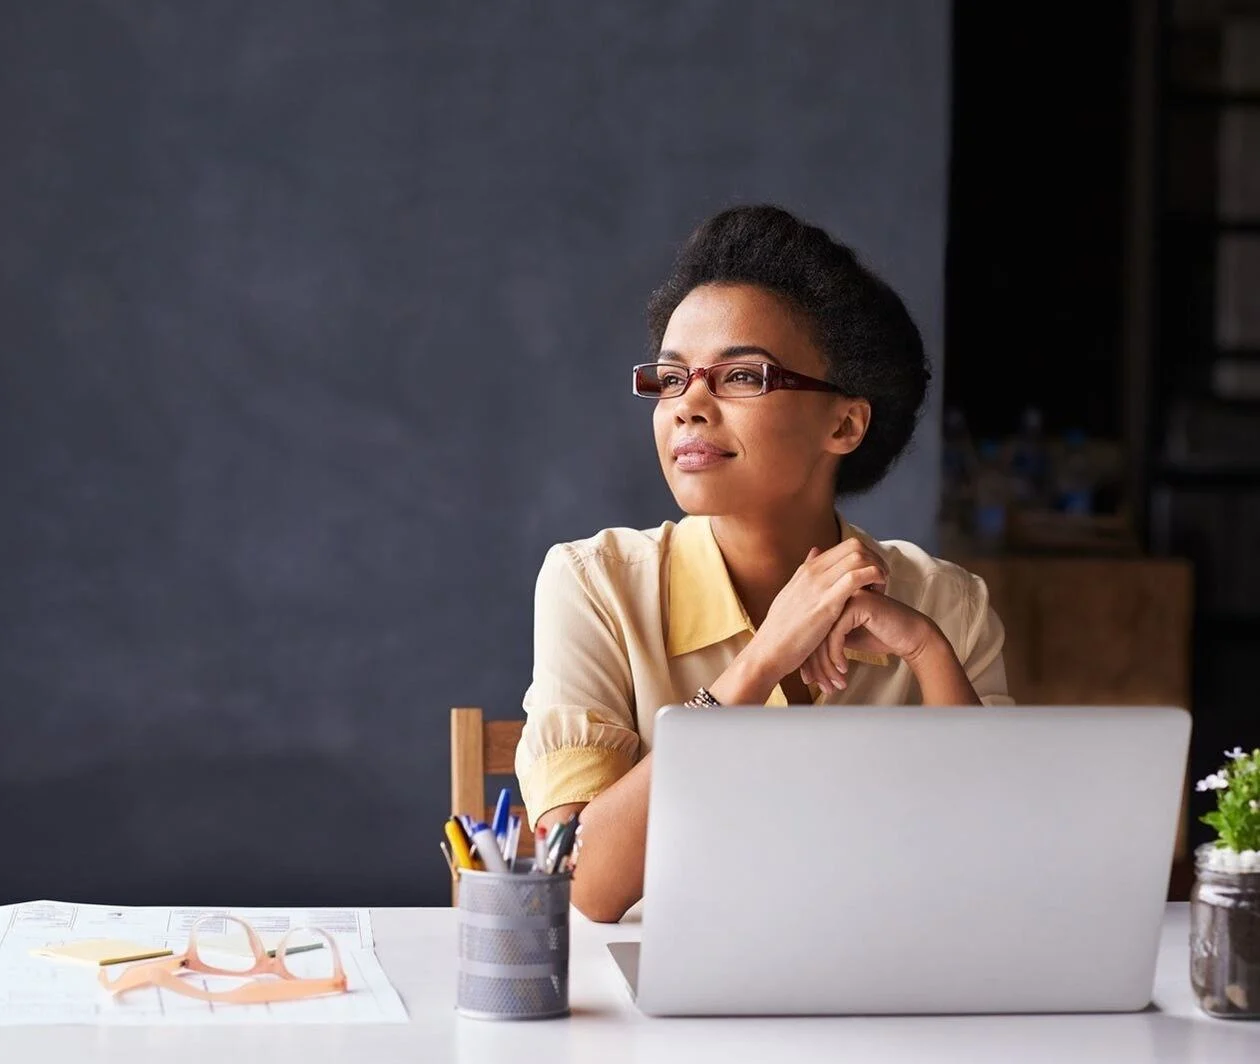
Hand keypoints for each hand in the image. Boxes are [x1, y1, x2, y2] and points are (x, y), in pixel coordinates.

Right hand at [745, 538, 888, 682]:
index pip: (846, 545)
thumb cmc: (781, 631)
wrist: (768, 652)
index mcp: (807, 569)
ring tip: (881, 590)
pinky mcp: (827, 603)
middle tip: (882, 581)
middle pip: (855, 546)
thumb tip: (815, 551)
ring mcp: (819, 585)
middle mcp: (813, 572)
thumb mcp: (790, 595)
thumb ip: (805, 574)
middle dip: (876, 559)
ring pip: (858, 557)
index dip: (867, 557)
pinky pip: (856, 577)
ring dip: (877, 569)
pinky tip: (877, 595)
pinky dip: (873, 579)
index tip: (873, 577)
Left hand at [800, 589, 937, 692]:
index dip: (807, 658)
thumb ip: (827, 641)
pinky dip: (837, 655)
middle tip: (820, 686)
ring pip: (822, 635)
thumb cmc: (880, 637)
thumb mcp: (847, 639)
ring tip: (834, 684)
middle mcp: (836, 595)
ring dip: (827, 666)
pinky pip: (836, 633)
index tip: (808, 680)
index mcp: (830, 601)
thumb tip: (805, 662)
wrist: (910, 636)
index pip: (809, 631)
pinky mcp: (858, 604)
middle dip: (816, 665)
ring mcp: (846, 596)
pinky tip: (843, 669)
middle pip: (813, 633)